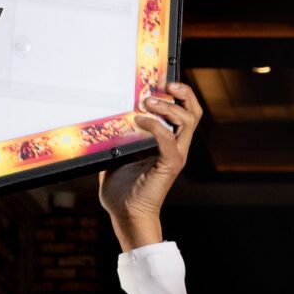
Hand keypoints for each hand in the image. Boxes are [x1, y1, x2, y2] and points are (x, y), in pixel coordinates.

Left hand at [99, 83, 203, 249]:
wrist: (125, 214)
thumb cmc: (121, 189)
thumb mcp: (115, 155)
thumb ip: (115, 137)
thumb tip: (99, 119)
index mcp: (168, 142)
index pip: (183, 111)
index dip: (179, 92)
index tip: (162, 79)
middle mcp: (177, 146)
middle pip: (194, 111)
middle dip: (183, 92)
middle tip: (164, 85)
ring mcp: (175, 155)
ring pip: (189, 120)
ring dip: (168, 106)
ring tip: (147, 102)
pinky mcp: (169, 164)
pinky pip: (168, 138)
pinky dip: (154, 125)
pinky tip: (138, 120)